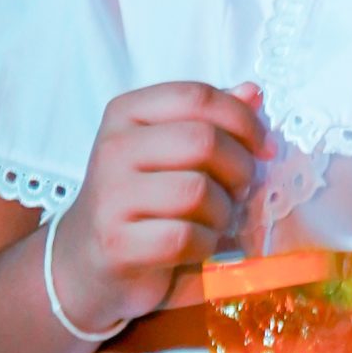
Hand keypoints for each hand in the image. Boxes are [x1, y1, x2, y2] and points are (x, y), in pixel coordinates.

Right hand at [47, 80, 268, 333]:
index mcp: (128, 112)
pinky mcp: (116, 242)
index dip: (243, 119)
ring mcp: (111, 195)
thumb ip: (211, 119)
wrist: (87, 259)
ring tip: (216, 219)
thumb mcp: (171, 149)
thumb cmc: (142, 198)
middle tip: (241, 189)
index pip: (197, 96)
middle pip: (203, 141)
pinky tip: (199, 245)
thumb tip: (253, 92)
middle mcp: (114, 146)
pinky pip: (185, 237)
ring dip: (223, 211)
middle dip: (239, 168)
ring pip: (198, 190)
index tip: (264, 147)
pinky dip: (206, 245)